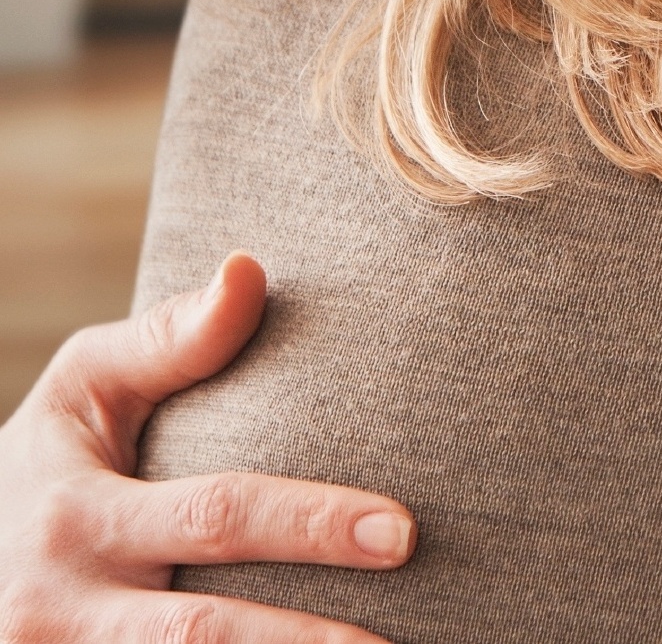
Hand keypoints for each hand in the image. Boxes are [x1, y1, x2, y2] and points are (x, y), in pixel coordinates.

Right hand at [0, 253, 411, 641]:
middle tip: (399, 638)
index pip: (216, 517)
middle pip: (202, 636)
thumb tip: (250, 268)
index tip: (404, 531)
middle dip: (308, 643)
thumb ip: (170, 338)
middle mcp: (63, 611)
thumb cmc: (44, 461)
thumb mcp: (82, 389)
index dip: (311, 526)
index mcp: (79, 519)